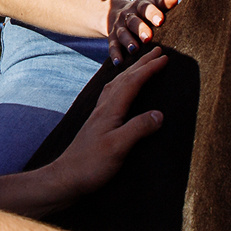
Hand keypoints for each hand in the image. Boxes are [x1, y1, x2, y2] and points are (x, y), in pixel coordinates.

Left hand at [42, 47, 168, 200]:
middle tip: (157, 51)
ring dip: (130, 71)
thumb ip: (138, 129)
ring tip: (141, 63)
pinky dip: (120, 85)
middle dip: (141, 64)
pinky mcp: (97, 125)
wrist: (65, 179)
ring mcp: (98, 116)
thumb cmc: (90, 165)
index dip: (149, 69)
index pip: (133, 83)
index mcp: (110, 110)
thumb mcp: (118, 147)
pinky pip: (111, 95)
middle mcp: (103, 108)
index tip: (165, 58)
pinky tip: (120, 91)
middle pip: (124, 78)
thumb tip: (160, 114)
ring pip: (116, 84)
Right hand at [105, 0, 179, 63]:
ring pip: (122, 34)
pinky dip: (115, 55)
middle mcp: (128, 16)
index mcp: (140, 6)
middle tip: (148, 38)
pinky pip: (112, 47)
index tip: (160, 21)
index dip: (152, 13)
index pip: (146, 8)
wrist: (118, 13)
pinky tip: (120, 62)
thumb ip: (164, 2)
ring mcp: (119, 27)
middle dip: (140, 29)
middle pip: (133, 21)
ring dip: (127, 41)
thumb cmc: (144, 10)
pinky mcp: (112, 39)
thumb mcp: (153, 2)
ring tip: (134, 50)